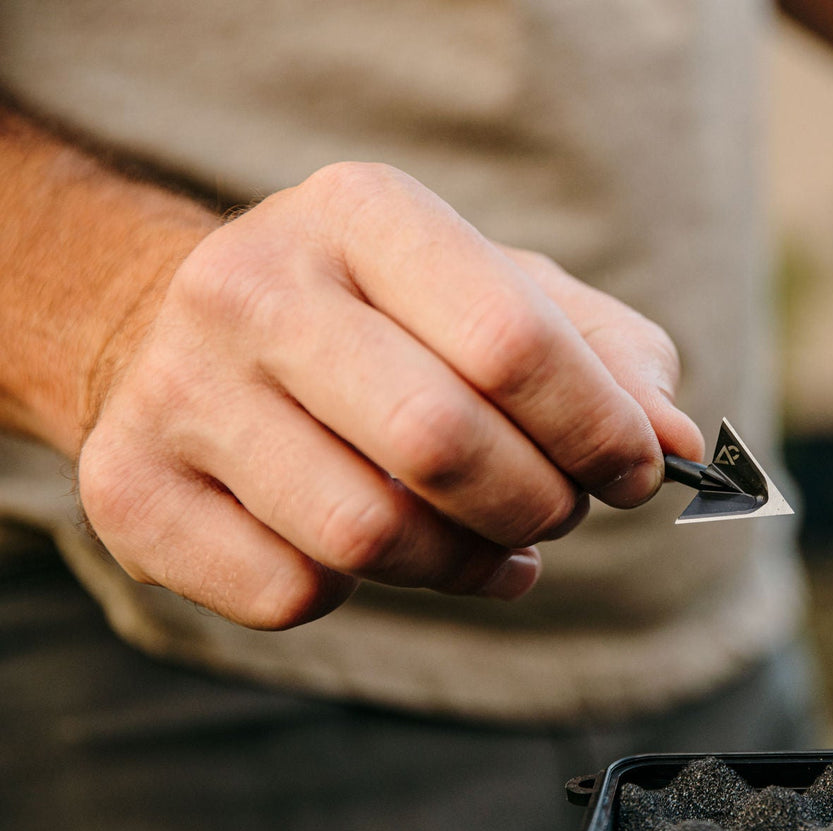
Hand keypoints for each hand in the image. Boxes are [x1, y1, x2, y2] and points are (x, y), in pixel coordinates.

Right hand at [77, 162, 703, 628]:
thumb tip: (679, 442)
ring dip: (463, 563)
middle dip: (538, 504)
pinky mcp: (130, 491)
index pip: (512, 340)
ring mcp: (176, 389)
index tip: (640, 470)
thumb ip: (606, 358)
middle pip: (441, 443)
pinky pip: (292, 593)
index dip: (601, 428)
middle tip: (559, 513)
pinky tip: (380, 556)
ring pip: (370, 535)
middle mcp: (253, 287)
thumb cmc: (384, 322)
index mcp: (361, 213)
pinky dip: (364, 593)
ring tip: (489, 543)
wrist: (182, 330)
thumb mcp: (500, 294)